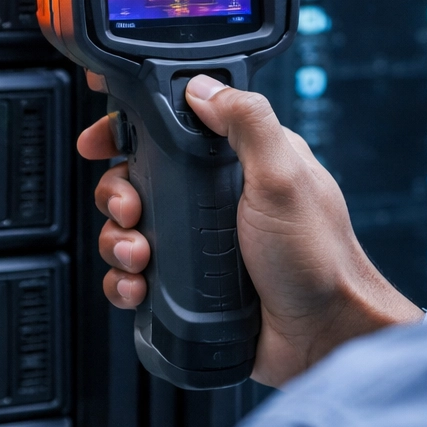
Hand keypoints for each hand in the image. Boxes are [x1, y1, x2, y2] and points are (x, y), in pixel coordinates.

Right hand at [78, 72, 424, 386]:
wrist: (323, 339)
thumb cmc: (320, 260)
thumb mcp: (284, 177)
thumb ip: (248, 124)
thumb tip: (201, 87)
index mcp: (239, 163)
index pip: (173, 129)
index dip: (130, 129)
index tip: (103, 138)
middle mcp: (215, 200)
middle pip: (138, 179)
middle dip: (118, 193)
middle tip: (128, 208)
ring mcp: (199, 244)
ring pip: (130, 229)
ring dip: (118, 240)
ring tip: (138, 254)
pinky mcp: (187, 286)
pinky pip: (135, 277)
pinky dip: (124, 281)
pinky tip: (136, 286)